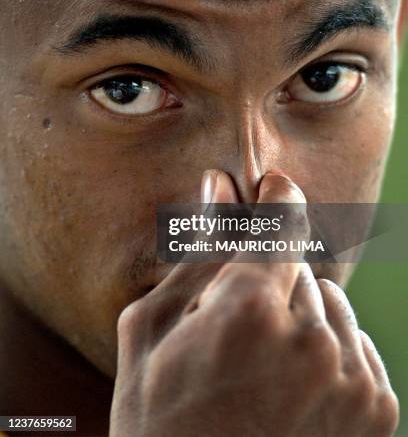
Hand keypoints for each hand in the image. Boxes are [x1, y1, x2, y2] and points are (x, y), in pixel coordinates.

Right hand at [109, 171, 398, 436]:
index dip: (277, 197)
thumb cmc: (160, 422)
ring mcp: (350, 379)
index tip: (274, 185)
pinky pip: (353, 343)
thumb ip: (198, 251)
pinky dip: (326, 352)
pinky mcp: (376, 410)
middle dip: (267, 281)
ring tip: (260, 365)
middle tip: (232, 327)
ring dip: (299, 316)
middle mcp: (312, 340)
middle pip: (297, 266)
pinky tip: (290, 388)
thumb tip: (220, 185)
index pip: (281, 221)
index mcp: (249, 312)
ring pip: (328, 302)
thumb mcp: (154, 329)